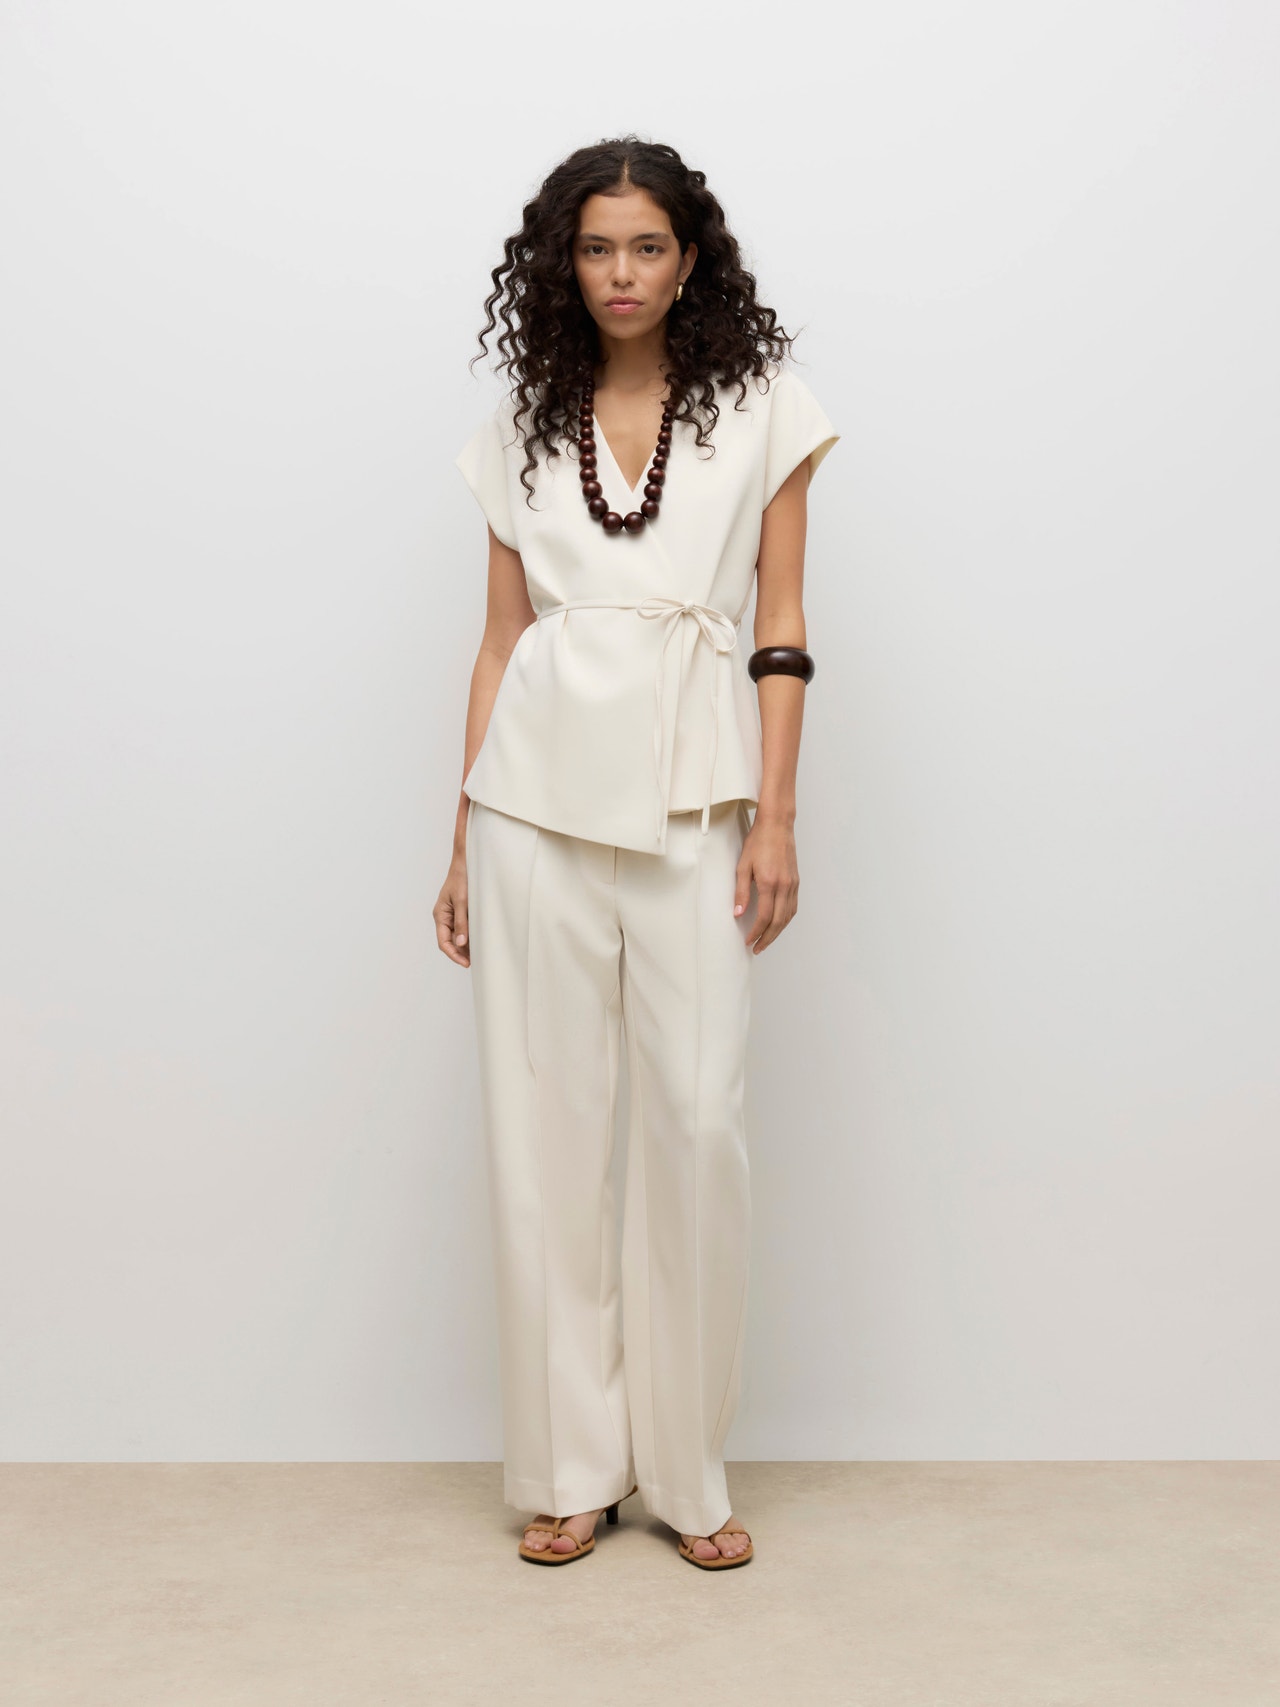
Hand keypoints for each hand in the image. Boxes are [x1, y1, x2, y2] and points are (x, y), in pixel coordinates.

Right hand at [434, 848, 470, 967]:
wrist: (467, 860)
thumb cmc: (462, 878)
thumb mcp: (463, 901)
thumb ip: (462, 922)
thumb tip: (461, 942)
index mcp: (440, 914)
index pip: (444, 942)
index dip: (454, 954)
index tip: (466, 963)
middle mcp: (444, 916)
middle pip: (450, 941)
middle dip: (461, 952)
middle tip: (476, 961)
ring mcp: (452, 914)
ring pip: (458, 935)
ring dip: (466, 945)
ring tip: (479, 953)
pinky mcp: (461, 910)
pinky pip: (463, 927)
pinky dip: (470, 935)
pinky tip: (480, 940)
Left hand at [733, 814, 798, 953]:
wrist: (777, 825)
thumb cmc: (758, 842)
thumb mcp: (743, 866)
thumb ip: (741, 891)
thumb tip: (738, 913)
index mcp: (769, 883)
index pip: (764, 917)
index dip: (756, 932)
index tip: (748, 941)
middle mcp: (784, 886)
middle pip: (778, 922)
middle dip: (767, 938)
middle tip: (757, 948)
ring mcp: (792, 884)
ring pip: (788, 916)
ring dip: (777, 932)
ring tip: (766, 940)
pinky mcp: (796, 881)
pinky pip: (793, 907)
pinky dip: (786, 919)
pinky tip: (778, 923)